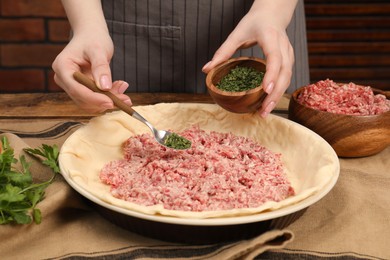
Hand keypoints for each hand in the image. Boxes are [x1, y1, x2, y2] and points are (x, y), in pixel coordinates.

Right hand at [52, 27, 130, 112]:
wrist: (91, 35)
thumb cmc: (93, 38)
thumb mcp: (99, 50)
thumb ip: (101, 68)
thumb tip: (104, 87)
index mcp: (62, 67)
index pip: (76, 89)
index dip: (94, 98)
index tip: (111, 102)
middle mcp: (63, 79)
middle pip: (82, 99)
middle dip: (104, 101)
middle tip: (126, 99)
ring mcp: (71, 85)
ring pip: (90, 103)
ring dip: (109, 100)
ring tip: (123, 87)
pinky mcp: (81, 89)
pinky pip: (94, 99)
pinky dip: (108, 96)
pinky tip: (119, 87)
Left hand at [202, 0, 296, 116]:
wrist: (273, 14)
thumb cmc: (254, 22)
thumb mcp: (236, 34)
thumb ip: (223, 52)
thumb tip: (207, 69)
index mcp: (271, 37)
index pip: (274, 57)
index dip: (271, 74)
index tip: (265, 90)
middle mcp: (283, 47)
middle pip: (285, 73)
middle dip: (275, 93)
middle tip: (263, 110)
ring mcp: (289, 54)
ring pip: (288, 78)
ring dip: (277, 96)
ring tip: (264, 112)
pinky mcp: (289, 61)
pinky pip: (286, 78)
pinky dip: (278, 92)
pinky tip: (267, 103)